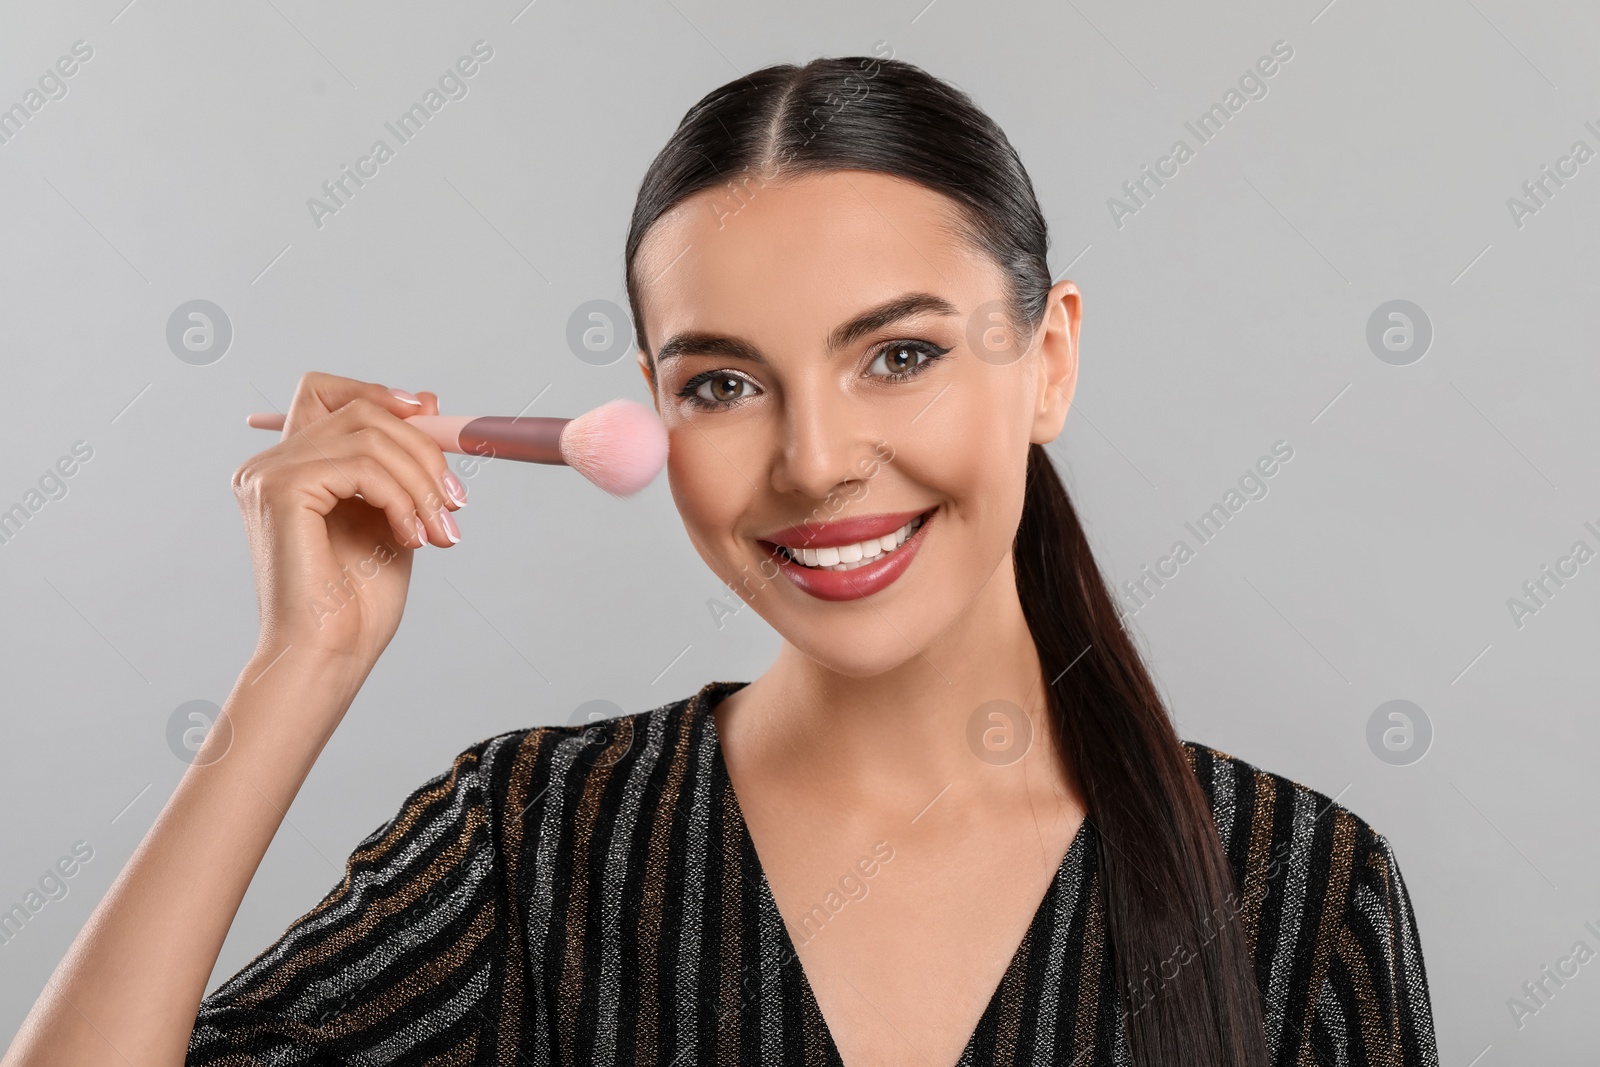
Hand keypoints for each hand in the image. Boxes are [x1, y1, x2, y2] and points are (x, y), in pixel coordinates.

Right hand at [231, 371, 465, 667]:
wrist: (329, 653)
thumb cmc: (356, 601)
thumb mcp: (393, 514)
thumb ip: (400, 464)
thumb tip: (425, 399)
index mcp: (290, 469)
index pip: (326, 392)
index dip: (378, 393)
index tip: (427, 415)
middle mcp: (269, 465)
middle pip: (360, 411)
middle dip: (422, 450)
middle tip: (454, 503)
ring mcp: (268, 474)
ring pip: (368, 436)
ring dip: (421, 482)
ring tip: (439, 530)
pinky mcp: (279, 489)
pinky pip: (361, 466)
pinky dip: (401, 498)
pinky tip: (411, 537)